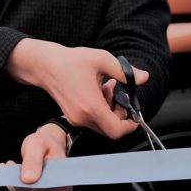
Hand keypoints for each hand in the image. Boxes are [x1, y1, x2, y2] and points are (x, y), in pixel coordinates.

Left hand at [0, 124, 72, 190]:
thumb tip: (27, 179)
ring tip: (7, 168)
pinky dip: (15, 186)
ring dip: (13, 184)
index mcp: (64, 180)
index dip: (24, 182)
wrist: (47, 144)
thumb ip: (33, 161)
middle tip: (5, 165)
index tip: (10, 166)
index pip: (42, 189)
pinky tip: (11, 174)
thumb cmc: (45, 143)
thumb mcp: (38, 145)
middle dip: (15, 181)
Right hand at [6, 38, 145, 138]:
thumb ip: (125, 72)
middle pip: (111, 128)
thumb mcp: (102, 60)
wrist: (46, 66)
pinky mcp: (72, 117)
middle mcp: (82, 117)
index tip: (135, 115)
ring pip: (102, 124)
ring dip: (110, 109)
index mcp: (91, 106)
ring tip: (107, 87)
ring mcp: (76, 119)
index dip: (130, 126)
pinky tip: (98, 90)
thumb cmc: (71, 61)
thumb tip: (144, 78)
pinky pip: (93, 120)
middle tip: (118, 94)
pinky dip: (100, 109)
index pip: (116, 130)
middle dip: (120, 113)